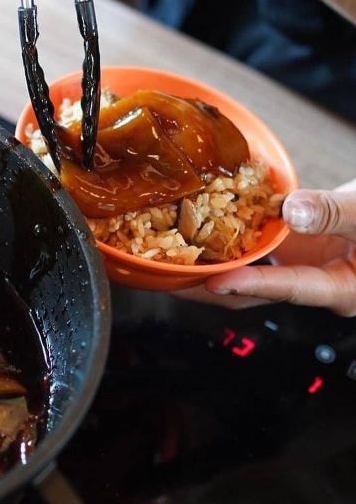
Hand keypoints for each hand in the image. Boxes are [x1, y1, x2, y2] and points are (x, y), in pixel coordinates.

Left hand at [181, 181, 355, 316]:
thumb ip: (334, 212)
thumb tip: (291, 211)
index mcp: (339, 288)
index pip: (290, 288)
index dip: (251, 285)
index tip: (214, 282)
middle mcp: (312, 284)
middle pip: (255, 292)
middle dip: (209, 289)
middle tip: (165, 281)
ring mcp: (298, 269)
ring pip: (247, 275)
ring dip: (209, 268)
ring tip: (165, 262)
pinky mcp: (290, 250)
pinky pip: (252, 251)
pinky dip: (226, 243)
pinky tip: (196, 232)